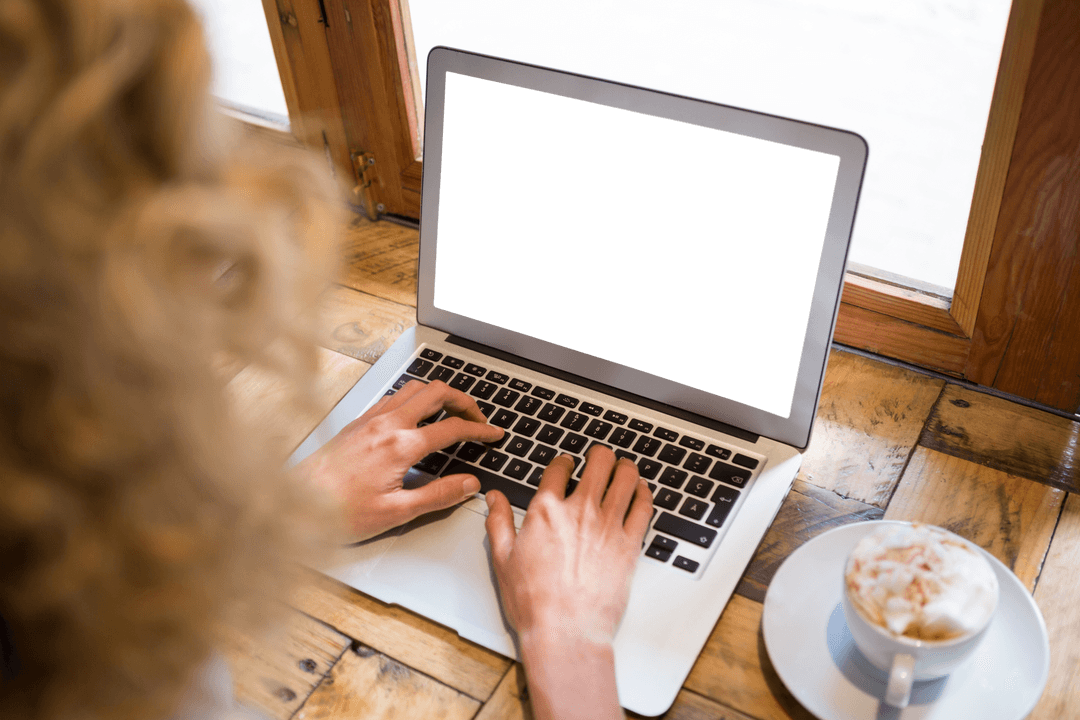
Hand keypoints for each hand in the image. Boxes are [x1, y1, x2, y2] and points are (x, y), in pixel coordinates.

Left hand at [295, 379, 503, 540]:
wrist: (295, 503)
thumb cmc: (338, 512)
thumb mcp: (396, 512)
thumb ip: (438, 496)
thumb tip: (469, 484)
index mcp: (400, 446)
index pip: (453, 428)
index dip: (480, 430)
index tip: (494, 434)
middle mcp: (386, 424)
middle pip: (437, 393)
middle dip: (465, 401)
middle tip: (478, 417)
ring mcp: (370, 418)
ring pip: (415, 388)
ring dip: (439, 394)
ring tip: (452, 410)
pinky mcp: (358, 421)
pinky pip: (394, 396)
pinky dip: (415, 398)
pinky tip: (416, 414)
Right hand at [484, 445, 651, 719]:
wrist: (565, 632)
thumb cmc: (534, 602)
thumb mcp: (503, 559)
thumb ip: (498, 522)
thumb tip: (494, 498)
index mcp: (547, 511)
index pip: (559, 468)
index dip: (564, 461)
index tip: (567, 464)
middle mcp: (580, 511)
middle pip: (599, 463)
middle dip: (600, 455)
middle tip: (600, 457)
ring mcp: (608, 526)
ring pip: (626, 478)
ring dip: (625, 467)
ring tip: (624, 467)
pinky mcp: (630, 544)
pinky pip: (644, 506)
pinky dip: (644, 492)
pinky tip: (641, 490)